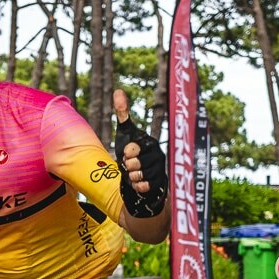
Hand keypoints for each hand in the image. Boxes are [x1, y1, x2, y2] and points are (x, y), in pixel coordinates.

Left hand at [111, 89, 166, 217]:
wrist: (139, 177)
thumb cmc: (132, 153)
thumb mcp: (125, 133)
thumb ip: (123, 114)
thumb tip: (118, 90)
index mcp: (150, 142)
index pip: (132, 149)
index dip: (126, 154)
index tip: (127, 153)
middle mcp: (158, 155)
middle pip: (134, 164)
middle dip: (128, 167)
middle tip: (131, 166)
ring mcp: (160, 170)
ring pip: (138, 176)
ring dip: (131, 177)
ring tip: (135, 174)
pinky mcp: (160, 184)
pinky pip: (143, 187)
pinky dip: (137, 187)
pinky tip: (139, 183)